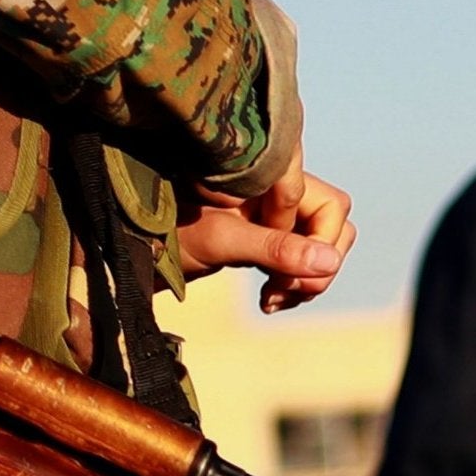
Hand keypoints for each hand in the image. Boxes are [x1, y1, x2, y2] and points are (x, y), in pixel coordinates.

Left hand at [175, 141, 355, 313]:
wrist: (141, 245)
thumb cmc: (172, 231)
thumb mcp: (222, 240)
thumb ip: (275, 249)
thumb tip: (330, 262)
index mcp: (273, 175)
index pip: (332, 207)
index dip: (315, 242)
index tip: (278, 270)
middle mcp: (279, 190)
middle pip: (334, 227)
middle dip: (318, 266)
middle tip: (286, 291)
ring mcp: (275, 215)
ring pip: (322, 248)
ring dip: (307, 279)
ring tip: (273, 299)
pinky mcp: (268, 237)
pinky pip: (303, 261)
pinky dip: (294, 283)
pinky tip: (269, 301)